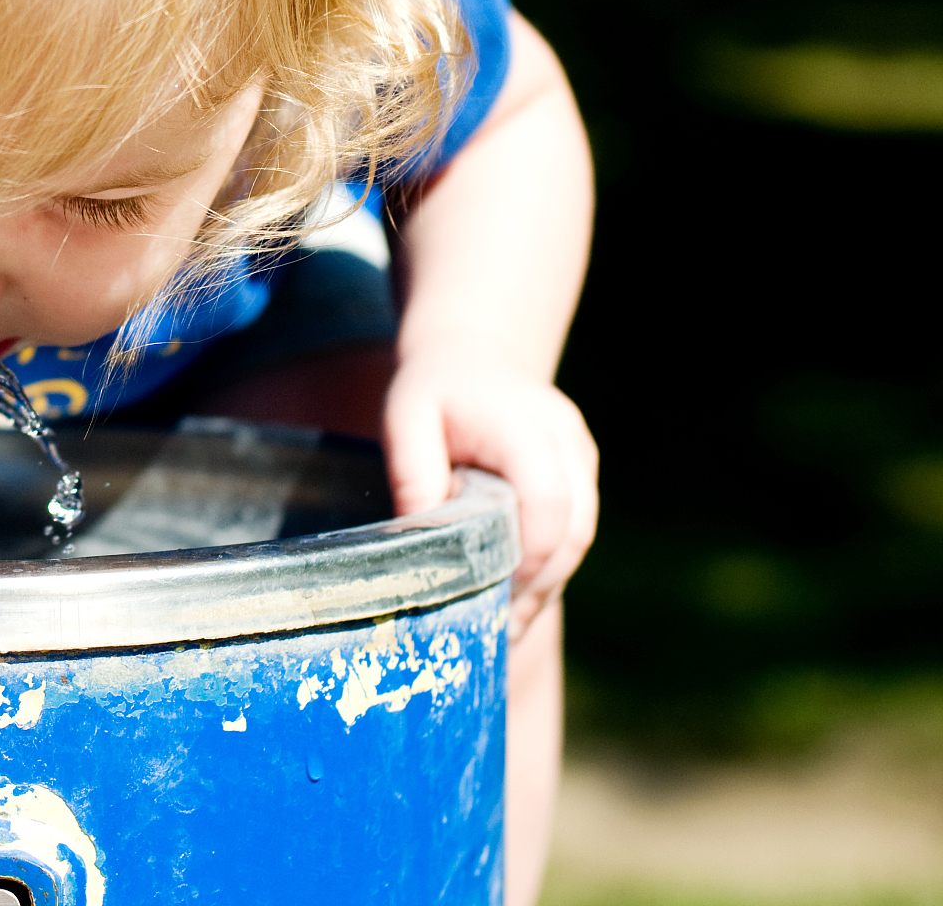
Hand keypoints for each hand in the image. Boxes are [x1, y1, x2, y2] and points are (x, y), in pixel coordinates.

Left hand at [384, 349, 596, 637]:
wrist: (469, 353)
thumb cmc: (430, 389)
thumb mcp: (403, 420)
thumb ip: (412, 476)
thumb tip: (421, 547)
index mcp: (525, 424)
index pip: (546, 501)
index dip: (526, 557)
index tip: (492, 599)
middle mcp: (566, 440)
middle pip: (573, 530)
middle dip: (537, 585)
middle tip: (497, 632)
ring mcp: (580, 456)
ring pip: (580, 537)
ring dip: (546, 583)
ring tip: (505, 626)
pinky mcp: (581, 473)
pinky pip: (576, 529)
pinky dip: (549, 565)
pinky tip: (516, 595)